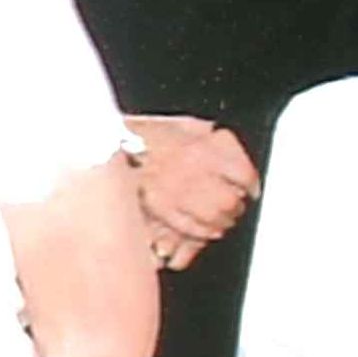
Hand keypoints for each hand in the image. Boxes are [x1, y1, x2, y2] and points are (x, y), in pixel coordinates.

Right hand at [126, 117, 256, 256]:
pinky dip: (199, 232)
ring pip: (212, 219)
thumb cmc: (142, 133)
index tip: (251, 189)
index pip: (243, 174)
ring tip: (220, 220)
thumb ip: (206, 134)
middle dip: (235, 207)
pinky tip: (202, 229)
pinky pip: (188, 228)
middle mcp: (192, 172)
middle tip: (235, 206)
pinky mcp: (158, 209)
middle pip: (229, 201)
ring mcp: (175, 194)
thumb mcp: (182, 124)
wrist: (106, 144)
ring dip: (220, 222)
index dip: (251, 184)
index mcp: (202, 148)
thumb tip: (221, 142)